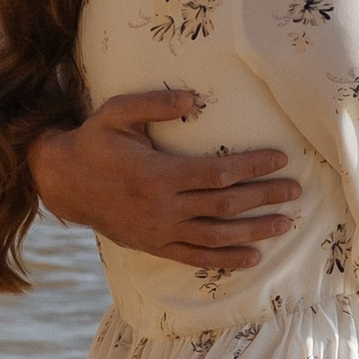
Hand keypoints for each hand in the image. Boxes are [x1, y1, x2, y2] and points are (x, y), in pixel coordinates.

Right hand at [26, 92, 302, 274]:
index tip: (280, 159)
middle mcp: (163, 206)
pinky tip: (252, 258)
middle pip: (225, 205)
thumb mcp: (117, 113)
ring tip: (285, 224)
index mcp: (159, 174)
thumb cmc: (94, 142)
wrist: (63, 182)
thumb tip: (194, 98)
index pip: (218, 173)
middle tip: (295, 192)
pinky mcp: (154, 246)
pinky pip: (195, 258)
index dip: (252, 167)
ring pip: (216, 235)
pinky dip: (225, 260)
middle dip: (264, 197)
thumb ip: (155, 104)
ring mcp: (160, 230)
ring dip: (254, 231)